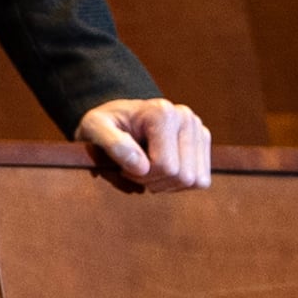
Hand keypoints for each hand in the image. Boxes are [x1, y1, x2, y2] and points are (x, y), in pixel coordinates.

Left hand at [77, 94, 213, 192]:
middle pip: (183, 175)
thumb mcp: (93, 128)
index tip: (122, 166)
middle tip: (133, 171)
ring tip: (146, 170)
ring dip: (167, 184)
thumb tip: (141, 166)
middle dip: (154, 182)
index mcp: (161, 112)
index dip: (140, 176)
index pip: (164, 166)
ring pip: (196, 181)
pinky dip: (180, 183)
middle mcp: (185, 117)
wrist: (118, 117)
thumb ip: (112, 144)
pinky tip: (161, 170)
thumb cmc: (104, 123)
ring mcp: (199, 129)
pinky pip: (202, 181)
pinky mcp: (204, 142)